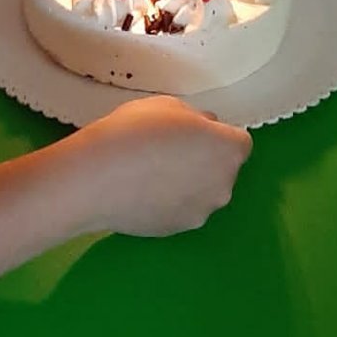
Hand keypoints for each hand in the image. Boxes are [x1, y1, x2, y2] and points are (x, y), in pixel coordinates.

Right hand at [68, 96, 251, 236]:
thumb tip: (201, 130)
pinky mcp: (177, 230)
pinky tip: (141, 192)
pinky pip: (180, 210)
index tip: (191, 132)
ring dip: (188, 184)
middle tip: (168, 151)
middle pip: (222, 170)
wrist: (98, 177)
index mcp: (228, 151)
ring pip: (201, 193)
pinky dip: (169, 203)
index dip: (216, 135)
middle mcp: (224, 186)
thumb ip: (196, 119)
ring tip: (150, 174)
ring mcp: (201, 213)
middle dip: (204, 161)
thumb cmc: (135, 131)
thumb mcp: (168, 105)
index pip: (239, 142)